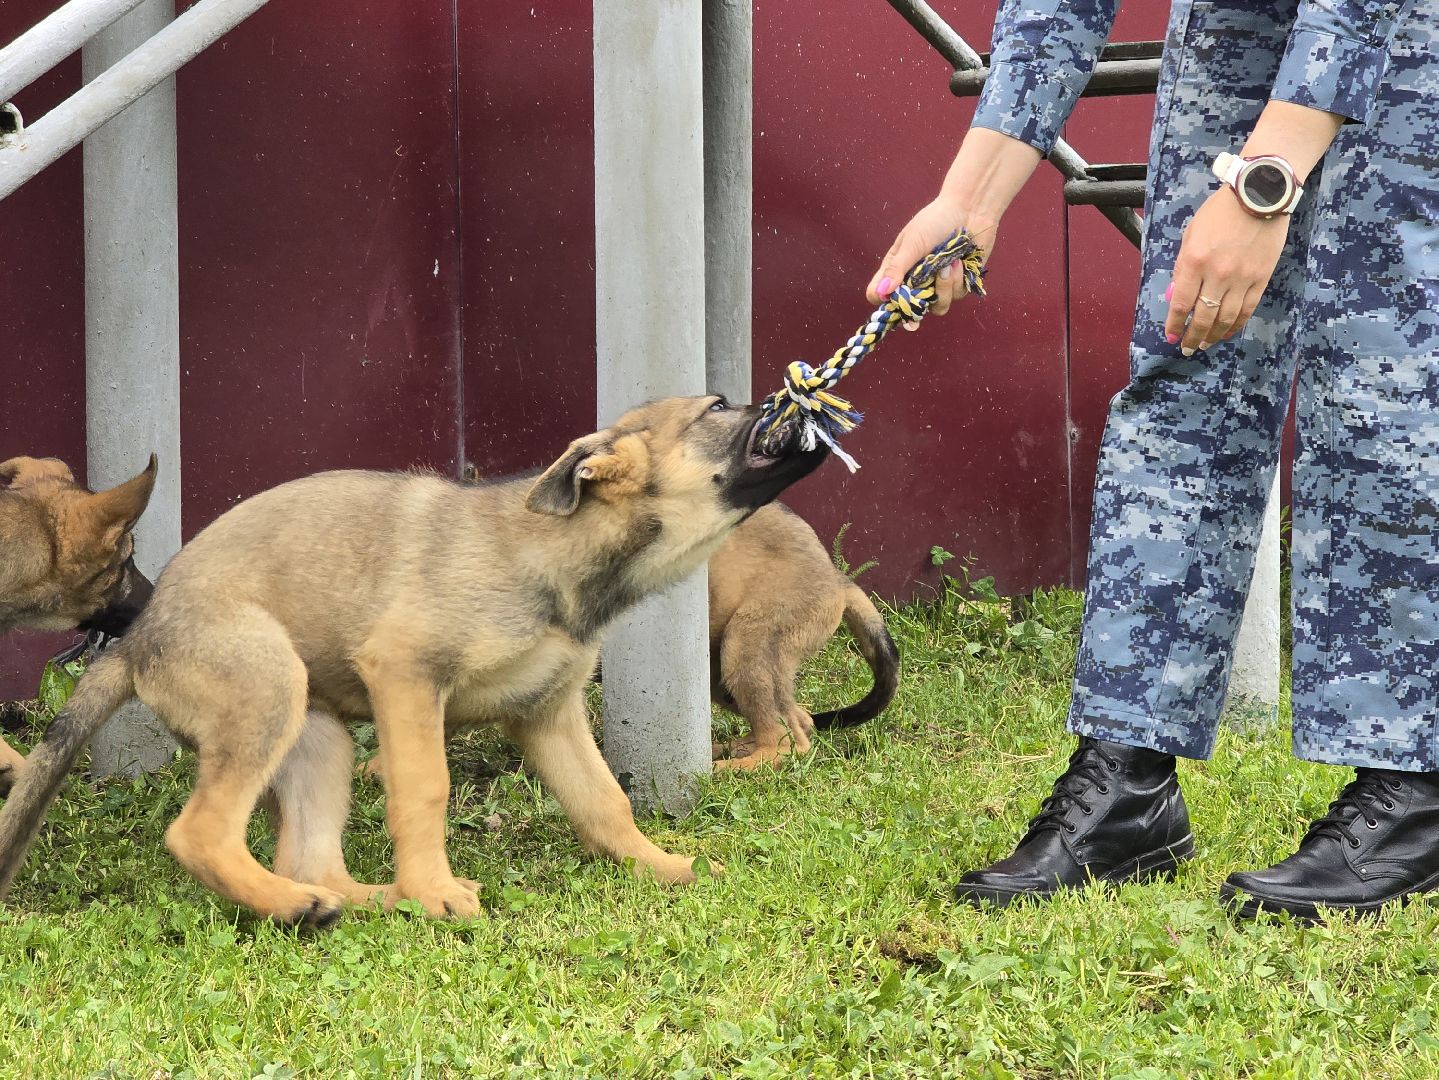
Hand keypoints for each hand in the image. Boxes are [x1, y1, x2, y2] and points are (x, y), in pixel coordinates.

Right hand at [866, 196, 997, 318]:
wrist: (970, 208)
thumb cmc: (936, 220)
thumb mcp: (912, 244)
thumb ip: (896, 269)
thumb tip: (881, 292)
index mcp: (898, 269)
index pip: (880, 295)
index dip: (885, 303)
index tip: (894, 300)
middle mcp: (916, 282)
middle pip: (910, 309)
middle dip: (921, 300)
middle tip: (928, 282)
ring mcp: (938, 285)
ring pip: (937, 307)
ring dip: (943, 288)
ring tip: (947, 265)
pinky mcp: (958, 284)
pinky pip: (956, 296)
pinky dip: (958, 279)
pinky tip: (959, 261)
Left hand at [1164, 188, 1289, 352]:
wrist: (1260, 194)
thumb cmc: (1219, 211)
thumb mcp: (1191, 235)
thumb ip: (1183, 266)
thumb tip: (1176, 295)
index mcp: (1195, 261)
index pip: (1181, 303)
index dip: (1175, 324)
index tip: (1171, 336)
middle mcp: (1217, 274)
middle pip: (1203, 317)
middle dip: (1192, 337)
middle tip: (1187, 348)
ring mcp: (1241, 278)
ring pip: (1225, 318)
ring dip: (1213, 335)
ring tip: (1205, 344)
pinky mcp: (1261, 278)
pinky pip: (1247, 309)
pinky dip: (1236, 324)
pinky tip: (1227, 332)